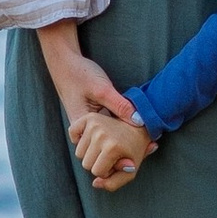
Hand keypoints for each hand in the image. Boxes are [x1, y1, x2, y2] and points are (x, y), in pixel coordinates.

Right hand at [37, 22, 135, 149]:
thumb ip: (120, 106)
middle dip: (127, 149)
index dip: (123, 155)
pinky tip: (137, 126)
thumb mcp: (102, 89)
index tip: (145, 148)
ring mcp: (88, 126)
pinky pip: (109, 129)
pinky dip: (122, 128)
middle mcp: (84, 131)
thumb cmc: (80, 74)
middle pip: (107, 149)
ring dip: (126, 139)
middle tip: (151, 146)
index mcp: (82, 129)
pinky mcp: (94, 119)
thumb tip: (140, 122)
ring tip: (147, 141)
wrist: (65, 62)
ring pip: (109, 140)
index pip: (104, 151)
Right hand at [72, 112, 153, 191]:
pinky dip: (79, 138)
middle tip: (111, 154)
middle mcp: (101, 134)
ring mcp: (94, 124)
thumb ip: (114, 184)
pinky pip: (73, 133)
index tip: (117, 162)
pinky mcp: (88, 117)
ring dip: (89, 153)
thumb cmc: (134, 152)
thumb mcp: (130, 173)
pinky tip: (92, 138)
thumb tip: (95, 183)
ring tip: (104, 146)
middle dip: (97, 163)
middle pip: (85, 163)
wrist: (139, 128)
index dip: (106, 171)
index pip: (96, 172)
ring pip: (79, 152)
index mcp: (112, 147)